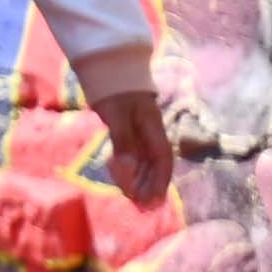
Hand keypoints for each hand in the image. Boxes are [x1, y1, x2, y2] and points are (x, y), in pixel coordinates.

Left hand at [77, 60, 177, 197]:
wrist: (108, 65)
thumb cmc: (115, 89)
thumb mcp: (117, 116)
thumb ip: (124, 144)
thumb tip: (130, 173)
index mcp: (153, 128)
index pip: (163, 160)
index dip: (161, 182)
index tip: (154, 201)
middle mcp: (151, 130)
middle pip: (156, 163)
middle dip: (150, 186)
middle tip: (141, 206)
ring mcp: (140, 129)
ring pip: (145, 159)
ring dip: (141, 179)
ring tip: (133, 198)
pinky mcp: (129, 127)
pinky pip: (134, 152)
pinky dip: (131, 167)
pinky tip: (123, 177)